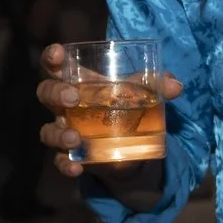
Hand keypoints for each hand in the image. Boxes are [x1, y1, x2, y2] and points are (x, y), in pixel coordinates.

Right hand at [36, 41, 184, 179]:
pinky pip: (60, 161)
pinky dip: (65, 165)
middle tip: (73, 98)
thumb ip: (157, 87)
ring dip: (58, 134)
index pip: (55, 66)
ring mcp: (65, 131)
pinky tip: (76, 168)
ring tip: (75, 138)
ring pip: (47, 131)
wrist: (132, 148)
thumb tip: (175, 86)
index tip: (58, 54)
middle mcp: (65, 106)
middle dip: (56, 93)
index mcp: (78, 82)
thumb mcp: (142, 95)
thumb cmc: (128, 108)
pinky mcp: (72, 156)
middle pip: (46, 93)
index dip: (51, 57)